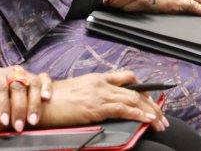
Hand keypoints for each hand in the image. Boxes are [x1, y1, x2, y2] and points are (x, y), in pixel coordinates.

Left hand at [0, 65, 51, 131]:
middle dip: (19, 109)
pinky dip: (47, 87)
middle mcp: (12, 72)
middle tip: (18, 126)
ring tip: (33, 121)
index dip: (2, 104)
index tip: (4, 121)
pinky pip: (44, 79)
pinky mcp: (36, 77)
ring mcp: (25, 74)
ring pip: (32, 84)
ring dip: (34, 103)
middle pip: (18, 87)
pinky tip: (46, 98)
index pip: (0, 87)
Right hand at [39, 71, 168, 132]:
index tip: (151, 99)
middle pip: (134, 90)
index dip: (141, 88)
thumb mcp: (76, 94)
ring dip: (150, 112)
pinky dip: (139, 115)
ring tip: (160, 122)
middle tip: (162, 116)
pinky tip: (148, 121)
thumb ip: (91, 96)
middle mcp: (100, 83)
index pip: (126, 78)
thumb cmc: (53, 100)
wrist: (39, 102)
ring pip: (133, 99)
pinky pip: (124, 109)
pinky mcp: (97, 106)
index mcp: (95, 78)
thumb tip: (102, 105)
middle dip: (152, 104)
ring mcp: (99, 94)